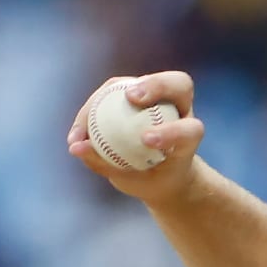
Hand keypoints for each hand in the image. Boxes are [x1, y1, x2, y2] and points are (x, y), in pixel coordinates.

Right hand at [67, 71, 206, 204]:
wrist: (163, 174)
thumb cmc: (158, 180)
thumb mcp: (141, 184)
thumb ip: (111, 166)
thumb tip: (76, 147)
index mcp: (190, 135)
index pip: (190, 128)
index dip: (172, 131)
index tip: (146, 140)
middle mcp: (179, 110)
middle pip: (177, 84)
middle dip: (156, 85)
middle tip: (131, 97)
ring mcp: (158, 98)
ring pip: (138, 82)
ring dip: (110, 92)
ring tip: (86, 119)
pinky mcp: (134, 95)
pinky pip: (111, 92)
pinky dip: (92, 108)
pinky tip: (77, 132)